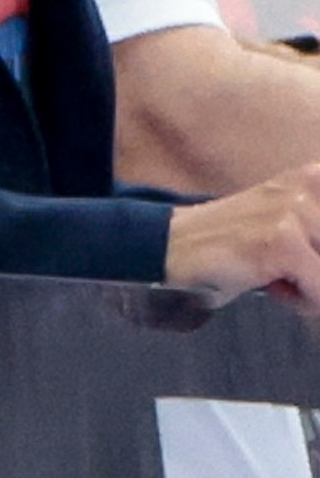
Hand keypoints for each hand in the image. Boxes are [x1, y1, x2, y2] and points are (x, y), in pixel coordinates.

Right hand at [164, 162, 319, 310]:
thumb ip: (318, 239)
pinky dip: (304, 299)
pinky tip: (273, 286)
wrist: (172, 245)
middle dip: (319, 274)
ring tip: (283, 279)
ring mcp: (296, 212)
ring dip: (315, 289)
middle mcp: (310, 187)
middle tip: (295, 274)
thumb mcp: (291, 225)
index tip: (305, 256)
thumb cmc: (235, 242)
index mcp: (314, 178)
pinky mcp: (281, 240)